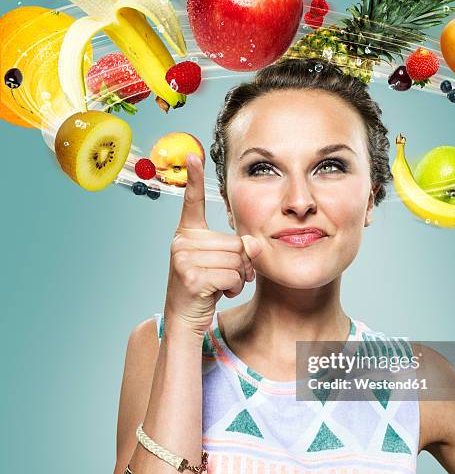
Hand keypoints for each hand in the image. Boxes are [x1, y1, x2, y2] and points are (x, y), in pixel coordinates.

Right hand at [163, 152, 261, 336]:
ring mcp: (183, 259)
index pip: (191, 202)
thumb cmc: (206, 287)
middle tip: (226, 276)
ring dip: (238, 277)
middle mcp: (181, 242)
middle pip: (234, 242)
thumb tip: (253, 244)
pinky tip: (218, 293)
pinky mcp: (192, 278)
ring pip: (236, 260)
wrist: (186, 318)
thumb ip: (238, 248)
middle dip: (240, 263)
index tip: (193, 155)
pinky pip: (233, 276)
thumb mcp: (222, 262)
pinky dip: (234, 287)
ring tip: (220, 284)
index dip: (194, 178)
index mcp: (187, 234)